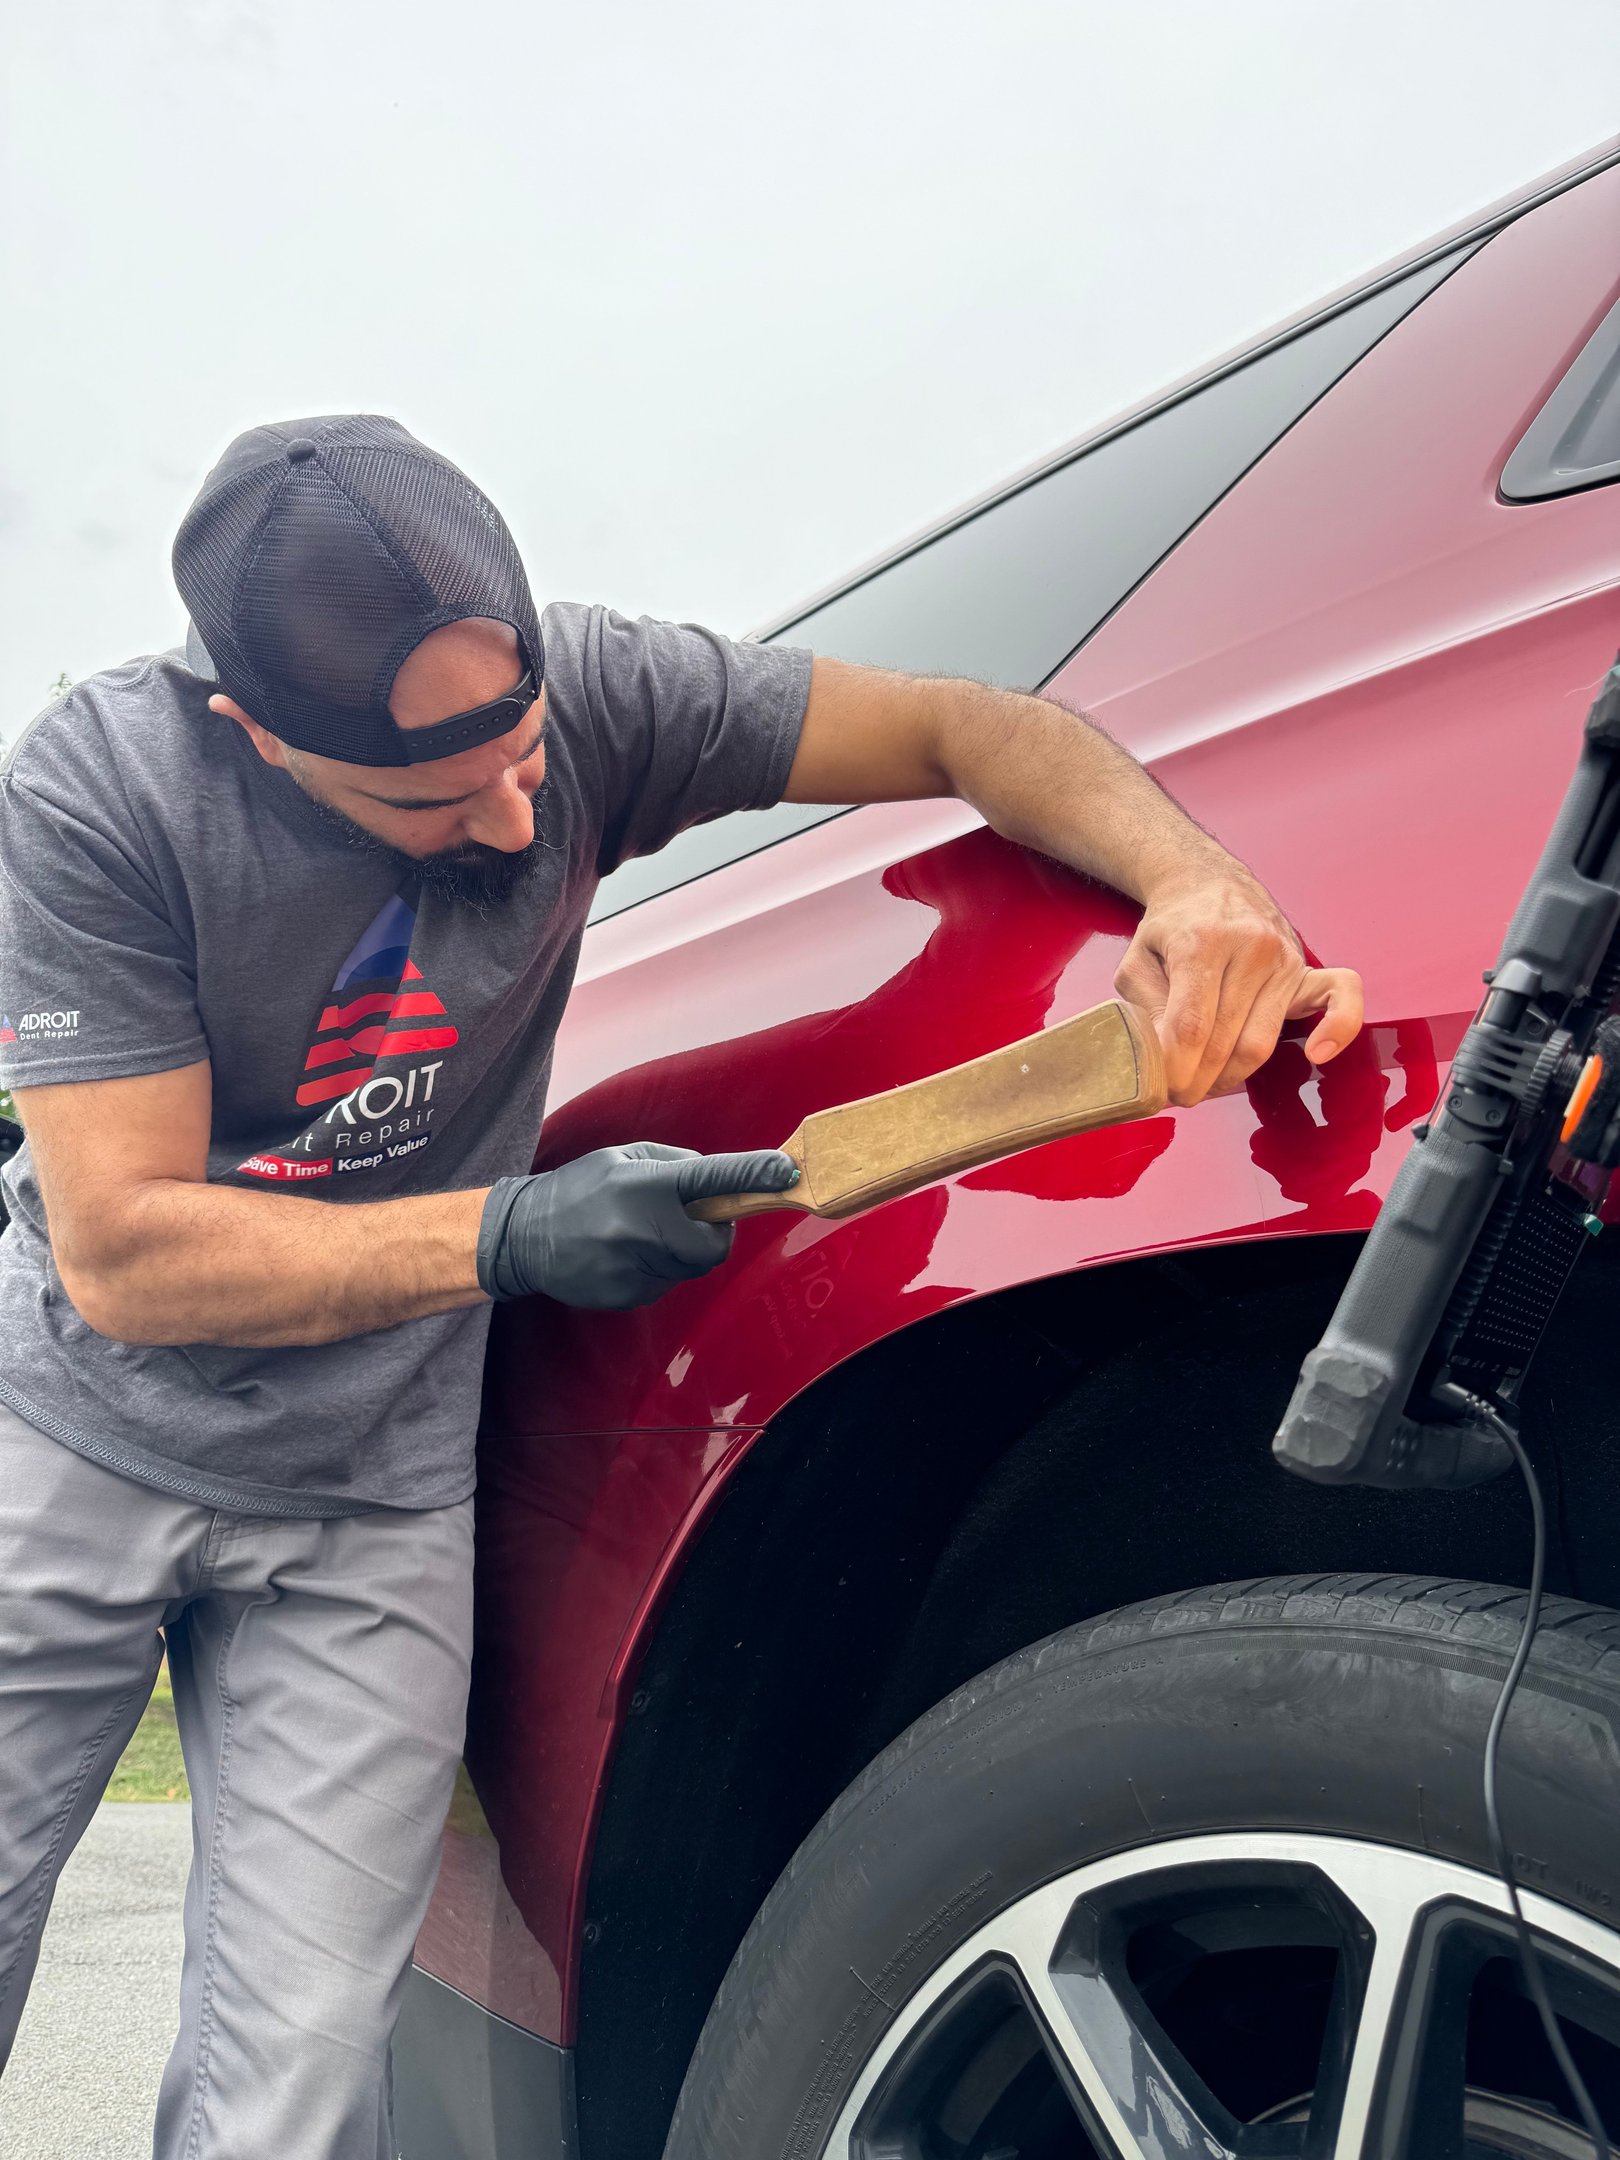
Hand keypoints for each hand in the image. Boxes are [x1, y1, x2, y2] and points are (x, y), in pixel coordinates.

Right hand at [477, 1141, 799, 1308]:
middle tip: (691, 1220)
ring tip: (640, 1235)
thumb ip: (672, 1164)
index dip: (752, 1174)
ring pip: (689, 1268)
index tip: (786, 1171)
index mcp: (644, 1185)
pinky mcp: (626, 1295)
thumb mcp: (621, 1158)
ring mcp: (634, 1267)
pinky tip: (622, 1255)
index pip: (712, 1178)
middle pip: (713, 1245)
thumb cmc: (579, 1189)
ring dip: (679, 1252)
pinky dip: (656, 1270)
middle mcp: (643, 1228)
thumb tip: (714, 1178)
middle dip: (711, 1234)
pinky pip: (664, 1284)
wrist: (523, 1236)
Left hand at [1115, 870, 1362, 1106]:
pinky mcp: (1306, 967)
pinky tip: (1317, 1054)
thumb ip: (1144, 1007)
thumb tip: (1161, 1058)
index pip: (1192, 1026)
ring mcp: (1283, 958)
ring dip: (1231, 1077)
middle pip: (1225, 1042)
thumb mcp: (1136, 960)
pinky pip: (1342, 998)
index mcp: (1201, 942)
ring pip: (1261, 1043)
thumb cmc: (1171, 927)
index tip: (1163, 1089)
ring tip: (1206, 1084)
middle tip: (1179, 1095)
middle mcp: (1250, 948)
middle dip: (1198, 1081)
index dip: (1176, 1069)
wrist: (1208, 883)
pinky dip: (1338, 1030)